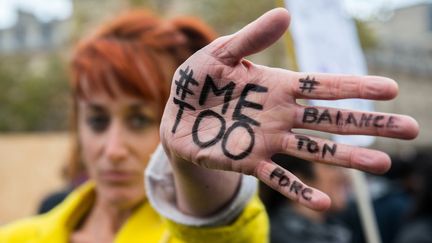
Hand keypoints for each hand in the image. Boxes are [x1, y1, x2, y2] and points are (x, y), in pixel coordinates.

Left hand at [160, 8, 418, 210]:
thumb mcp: (220, 53)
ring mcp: (267, 141)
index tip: (390, 88)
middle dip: (369, 123)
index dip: (356, 86)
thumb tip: (286, 14)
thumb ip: (252, 38)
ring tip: (382, 164)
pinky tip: (324, 205)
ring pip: (314, 149)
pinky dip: (300, 190)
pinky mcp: (248, 162)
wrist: (176, 117)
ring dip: (347, 157)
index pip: (323, 86)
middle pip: (331, 119)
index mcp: (276, 87)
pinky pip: (278, 179)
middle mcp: (280, 115)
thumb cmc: (199, 82)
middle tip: (409, 128)